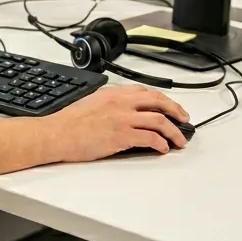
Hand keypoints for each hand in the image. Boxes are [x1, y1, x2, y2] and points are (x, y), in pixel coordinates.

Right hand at [39, 86, 190, 161]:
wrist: (57, 133)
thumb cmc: (68, 122)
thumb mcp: (90, 102)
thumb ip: (109, 103)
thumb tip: (123, 111)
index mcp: (113, 93)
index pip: (145, 92)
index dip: (162, 99)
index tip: (170, 106)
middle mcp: (121, 103)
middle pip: (158, 101)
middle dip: (176, 110)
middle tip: (184, 119)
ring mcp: (123, 118)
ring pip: (159, 120)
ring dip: (174, 131)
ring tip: (179, 140)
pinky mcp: (122, 135)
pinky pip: (150, 138)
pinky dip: (161, 143)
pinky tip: (163, 148)